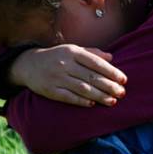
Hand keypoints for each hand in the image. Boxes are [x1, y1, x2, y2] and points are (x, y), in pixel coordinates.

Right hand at [9, 44, 127, 106]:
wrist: (28, 64)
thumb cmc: (56, 57)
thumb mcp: (73, 50)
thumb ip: (92, 53)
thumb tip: (111, 58)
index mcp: (72, 52)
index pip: (96, 62)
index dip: (111, 72)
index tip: (124, 80)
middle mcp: (65, 64)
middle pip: (91, 76)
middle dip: (109, 86)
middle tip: (122, 93)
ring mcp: (57, 77)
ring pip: (82, 88)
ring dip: (99, 96)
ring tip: (113, 101)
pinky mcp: (50, 90)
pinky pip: (68, 96)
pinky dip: (81, 101)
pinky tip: (92, 104)